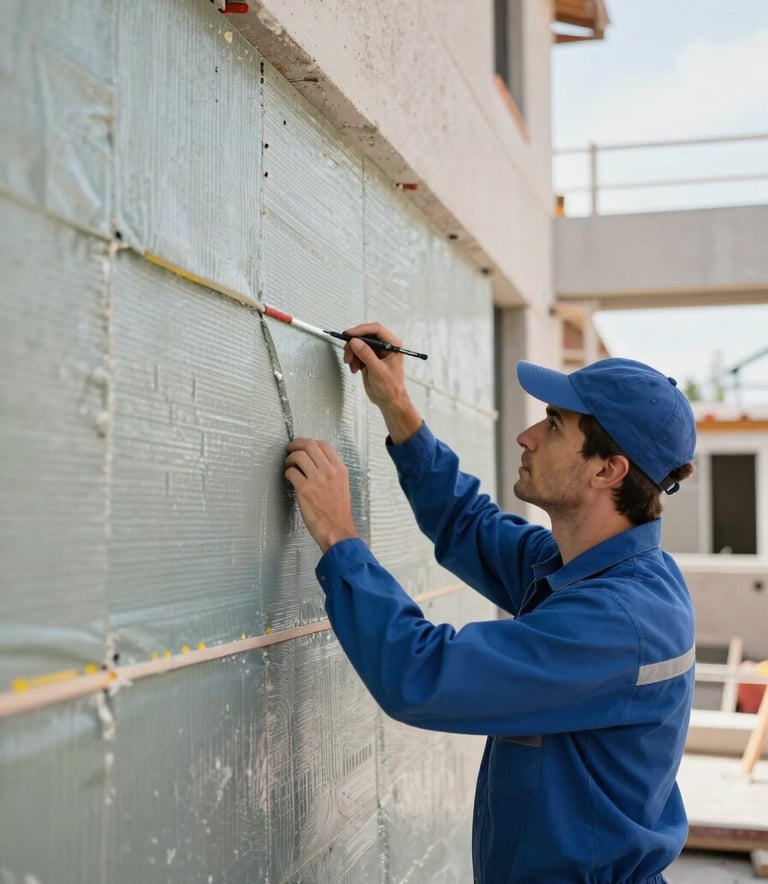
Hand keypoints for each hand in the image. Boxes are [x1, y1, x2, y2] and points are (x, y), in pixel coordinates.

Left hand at [284, 438, 358, 552]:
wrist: (337, 530)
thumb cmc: (338, 512)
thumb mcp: (342, 486)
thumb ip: (331, 472)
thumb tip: (315, 461)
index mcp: (340, 469)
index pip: (323, 444)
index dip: (308, 442)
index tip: (302, 446)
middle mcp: (329, 471)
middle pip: (309, 445)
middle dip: (295, 444)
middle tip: (290, 450)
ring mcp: (317, 480)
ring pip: (298, 456)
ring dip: (289, 459)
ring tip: (289, 465)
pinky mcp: (305, 490)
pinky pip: (291, 472)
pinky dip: (287, 473)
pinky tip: (289, 478)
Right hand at [342, 322, 421, 443]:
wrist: (388, 400)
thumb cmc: (391, 388)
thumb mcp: (378, 370)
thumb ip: (367, 355)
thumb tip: (356, 342)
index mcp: (393, 345)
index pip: (376, 330)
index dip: (361, 330)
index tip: (349, 335)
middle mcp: (385, 346)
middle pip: (365, 335)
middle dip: (354, 344)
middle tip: (348, 353)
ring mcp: (376, 352)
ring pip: (359, 343)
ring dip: (352, 353)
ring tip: (352, 365)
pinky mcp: (369, 358)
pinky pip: (357, 352)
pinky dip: (353, 359)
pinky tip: (355, 368)